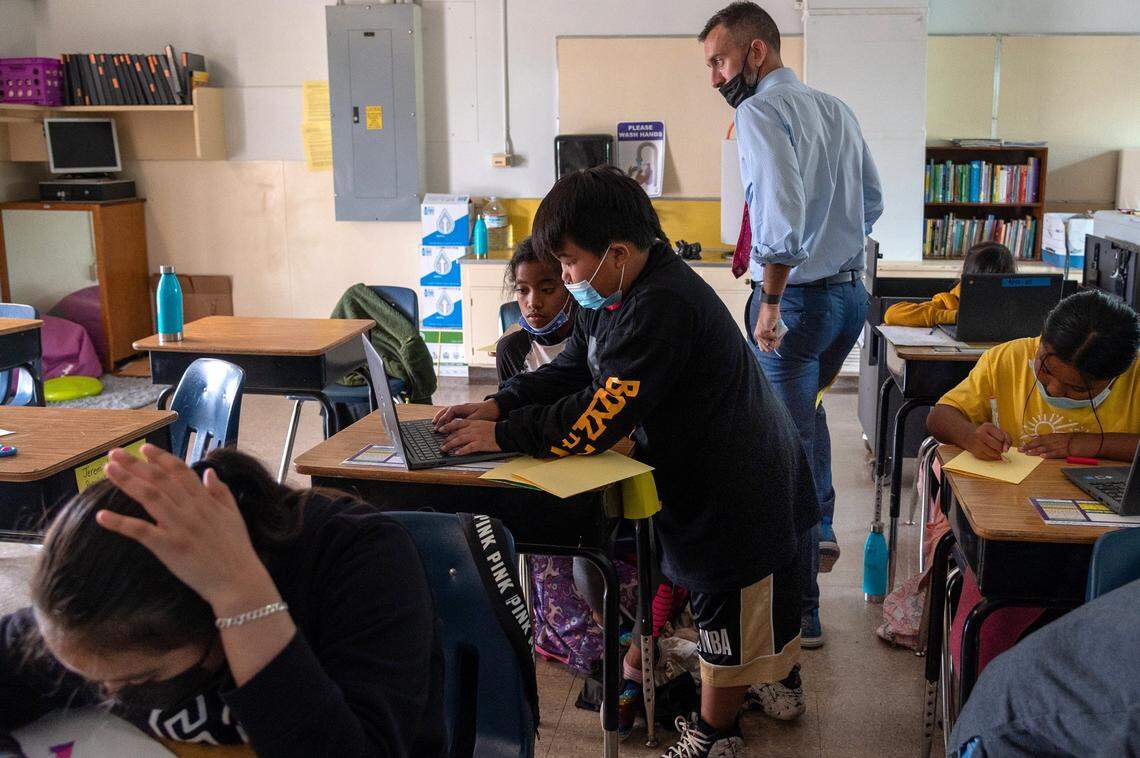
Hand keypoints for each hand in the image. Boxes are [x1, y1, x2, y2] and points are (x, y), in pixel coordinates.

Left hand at [97, 445, 272, 611]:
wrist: (237, 580)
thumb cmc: (237, 550)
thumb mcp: (234, 515)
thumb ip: (221, 492)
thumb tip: (209, 472)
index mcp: (205, 500)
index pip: (180, 471)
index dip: (160, 458)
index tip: (144, 448)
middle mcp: (190, 509)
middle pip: (159, 480)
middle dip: (136, 464)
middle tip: (114, 453)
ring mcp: (178, 527)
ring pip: (150, 497)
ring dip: (127, 482)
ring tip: (108, 470)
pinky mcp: (168, 546)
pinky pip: (141, 531)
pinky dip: (121, 523)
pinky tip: (102, 516)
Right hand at [433, 399, 499, 430]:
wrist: (494, 408)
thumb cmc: (487, 412)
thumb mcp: (478, 418)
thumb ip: (468, 422)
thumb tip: (458, 427)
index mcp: (464, 407)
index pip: (451, 411)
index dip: (445, 418)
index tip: (441, 426)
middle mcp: (461, 407)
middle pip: (446, 410)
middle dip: (440, 418)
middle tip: (435, 426)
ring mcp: (461, 410)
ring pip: (447, 412)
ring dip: (440, 417)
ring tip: (434, 424)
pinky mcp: (462, 413)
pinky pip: (451, 415)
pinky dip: (445, 419)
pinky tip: (443, 424)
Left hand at [438, 419, 500, 454]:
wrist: (504, 432)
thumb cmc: (493, 429)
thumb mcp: (481, 423)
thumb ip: (471, 426)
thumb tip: (461, 431)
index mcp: (473, 422)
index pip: (457, 423)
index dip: (447, 427)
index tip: (440, 430)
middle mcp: (473, 428)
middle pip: (456, 433)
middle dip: (447, 439)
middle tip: (441, 444)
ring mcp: (476, 436)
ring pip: (459, 440)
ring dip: (450, 445)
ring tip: (444, 449)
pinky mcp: (480, 444)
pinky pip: (468, 448)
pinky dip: (461, 451)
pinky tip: (456, 453)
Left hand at [754, 302, 782, 351]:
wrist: (770, 308)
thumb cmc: (773, 318)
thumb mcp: (773, 330)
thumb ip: (773, 338)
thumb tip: (775, 346)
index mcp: (758, 336)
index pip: (763, 349)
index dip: (771, 347)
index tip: (775, 340)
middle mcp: (757, 336)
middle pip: (768, 349)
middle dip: (775, 344)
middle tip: (776, 334)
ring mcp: (760, 335)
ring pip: (771, 344)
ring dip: (776, 338)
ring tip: (774, 329)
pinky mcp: (764, 331)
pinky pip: (774, 337)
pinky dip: (777, 331)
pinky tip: (774, 325)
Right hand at [968, 422, 1011, 460]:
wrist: (968, 436)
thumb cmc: (987, 433)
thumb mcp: (996, 430)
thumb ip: (1006, 437)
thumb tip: (1006, 450)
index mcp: (987, 427)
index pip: (1002, 437)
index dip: (1003, 440)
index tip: (999, 438)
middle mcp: (980, 434)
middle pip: (999, 446)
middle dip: (1000, 447)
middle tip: (996, 444)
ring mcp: (977, 444)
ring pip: (996, 453)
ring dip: (997, 453)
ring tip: (993, 448)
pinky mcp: (976, 452)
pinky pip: (990, 458)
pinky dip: (992, 456)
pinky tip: (988, 451)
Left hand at [1020, 432, 1084, 458]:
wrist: (1095, 442)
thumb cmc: (1083, 441)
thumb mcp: (1069, 438)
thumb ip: (1059, 441)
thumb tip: (1049, 445)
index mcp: (1059, 436)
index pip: (1042, 438)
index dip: (1032, 441)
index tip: (1024, 445)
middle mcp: (1059, 439)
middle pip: (1042, 442)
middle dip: (1030, 445)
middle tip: (1021, 449)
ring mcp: (1064, 445)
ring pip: (1047, 447)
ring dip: (1037, 450)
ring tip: (1028, 453)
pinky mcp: (1070, 451)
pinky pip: (1058, 453)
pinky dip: (1049, 455)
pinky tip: (1042, 456)